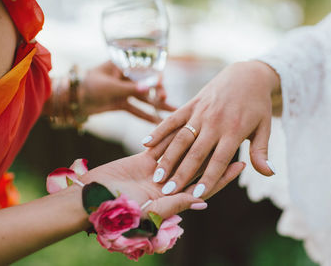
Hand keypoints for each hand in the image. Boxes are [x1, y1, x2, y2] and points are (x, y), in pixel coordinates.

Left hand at [80, 61, 175, 122]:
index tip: (161, 82)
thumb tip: (149, 88)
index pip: (144, 69)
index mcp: (123, 65)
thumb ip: (128, 88)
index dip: (155, 76)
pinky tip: (158, 122)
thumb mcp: (108, 86)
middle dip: (158, 92)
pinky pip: (137, 109)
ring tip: (172, 112)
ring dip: (156, 105)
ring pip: (145, 98)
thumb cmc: (86, 86)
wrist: (72, 100)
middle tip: (164, 99)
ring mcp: (125, 91)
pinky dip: (146, 116)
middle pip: (147, 84)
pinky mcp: (122, 103)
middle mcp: (126, 77)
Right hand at [81, 131, 245, 218]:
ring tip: (215, 125)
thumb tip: (203, 201)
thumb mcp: (147, 210)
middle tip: (234, 139)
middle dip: (217, 154)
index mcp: (175, 196)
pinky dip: (174, 133)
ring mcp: (158, 169)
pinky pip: (163, 143)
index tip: (242, 163)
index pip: (206, 185)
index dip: (224, 175)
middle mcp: (170, 182)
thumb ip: (174, 204)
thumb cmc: (114, 209)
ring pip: (184, 151)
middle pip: (199, 166)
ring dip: (200, 140)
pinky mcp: (144, 158)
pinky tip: (188, 120)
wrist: (88, 198)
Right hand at [142, 61, 279, 198]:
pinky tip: (146, 144)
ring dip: (167, 156)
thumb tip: (269, 174)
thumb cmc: (257, 105)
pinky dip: (159, 130)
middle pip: (196, 152)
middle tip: (167, 192)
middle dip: (181, 173)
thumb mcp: (264, 128)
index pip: (219, 160)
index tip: (195, 196)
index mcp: (234, 131)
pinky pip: (172, 118)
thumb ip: (261, 151)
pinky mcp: (191, 104)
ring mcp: (201, 112)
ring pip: (181, 137)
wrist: (247, 74)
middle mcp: (215, 123)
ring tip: (156, 174)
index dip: (207, 178)